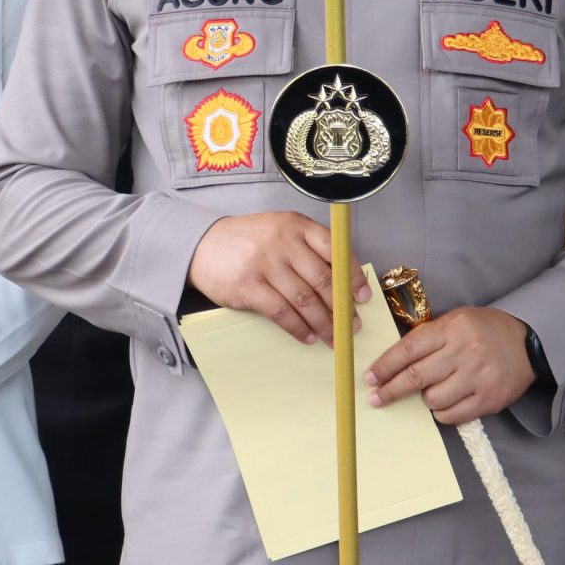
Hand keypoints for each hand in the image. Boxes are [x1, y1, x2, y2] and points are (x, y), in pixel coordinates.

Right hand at [188, 212, 369, 346]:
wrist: (202, 244)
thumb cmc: (249, 240)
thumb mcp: (280, 230)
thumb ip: (309, 248)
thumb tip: (344, 281)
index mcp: (296, 225)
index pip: (334, 250)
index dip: (352, 276)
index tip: (363, 297)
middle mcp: (283, 242)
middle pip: (322, 279)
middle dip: (342, 307)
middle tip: (353, 325)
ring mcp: (265, 264)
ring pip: (304, 299)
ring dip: (324, 323)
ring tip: (334, 338)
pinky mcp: (248, 287)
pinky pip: (281, 313)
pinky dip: (299, 328)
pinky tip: (308, 337)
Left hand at [366, 306, 535, 425]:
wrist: (528, 342)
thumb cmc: (485, 330)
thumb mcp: (456, 321)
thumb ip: (429, 337)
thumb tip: (393, 361)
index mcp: (452, 329)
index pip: (409, 349)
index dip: (385, 366)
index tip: (370, 377)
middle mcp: (464, 352)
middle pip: (416, 377)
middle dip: (390, 390)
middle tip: (376, 398)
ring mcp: (477, 378)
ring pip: (433, 400)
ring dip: (425, 399)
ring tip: (432, 390)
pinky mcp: (488, 400)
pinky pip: (452, 415)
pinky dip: (442, 412)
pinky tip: (446, 402)